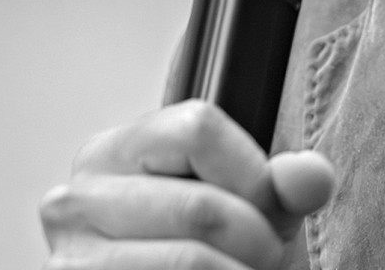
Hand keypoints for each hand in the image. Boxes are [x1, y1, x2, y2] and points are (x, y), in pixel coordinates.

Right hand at [40, 100, 335, 268]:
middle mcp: (76, 199)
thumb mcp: (248, 214)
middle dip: (257, 242)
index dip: (252, 174)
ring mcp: (72, 259)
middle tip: (265, 261)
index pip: (197, 128)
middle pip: (201, 205)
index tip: (268, 212)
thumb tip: (312, 175)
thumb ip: (282, 188)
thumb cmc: (204, 258)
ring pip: (193, 260)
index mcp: (112, 152)